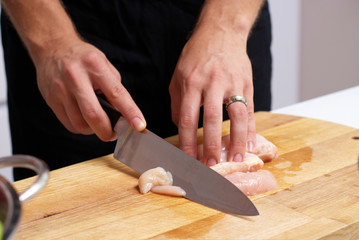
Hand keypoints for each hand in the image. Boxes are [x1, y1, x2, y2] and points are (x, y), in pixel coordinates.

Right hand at [34, 38, 145, 140]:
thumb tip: (124, 113)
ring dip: (93, 130)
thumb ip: (114, 87)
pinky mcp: (51, 99)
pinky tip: (85, 120)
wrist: (53, 46)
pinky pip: (68, 124)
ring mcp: (60, 89)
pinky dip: (81, 128)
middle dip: (107, 131)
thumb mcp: (104, 64)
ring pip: (79, 124)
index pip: (117, 93)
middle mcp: (76, 77)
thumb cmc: (84, 58)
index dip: (130, 112)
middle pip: (93, 114)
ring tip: (98, 124)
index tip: (140, 126)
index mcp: (95, 65)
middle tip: (113, 134)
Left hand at [169, 20, 255, 165]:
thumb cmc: (197, 55)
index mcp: (191, 83)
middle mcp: (212, 83)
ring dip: (236, 140)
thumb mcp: (178, 76)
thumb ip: (177, 102)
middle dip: (211, 145)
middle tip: (211, 165)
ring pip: (237, 116)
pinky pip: (251, 109)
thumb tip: (178, 126)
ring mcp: (232, 83)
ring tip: (235, 159)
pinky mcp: (247, 83)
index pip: (187, 118)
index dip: (187, 141)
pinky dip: (251, 129)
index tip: (188, 159)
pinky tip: (250, 144)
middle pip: (211, 120)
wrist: (221, 33)